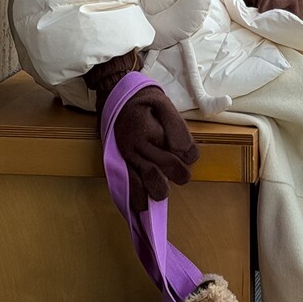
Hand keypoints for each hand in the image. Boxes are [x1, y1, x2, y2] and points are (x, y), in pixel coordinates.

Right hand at [105, 85, 198, 211]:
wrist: (112, 95)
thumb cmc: (142, 99)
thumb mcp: (162, 101)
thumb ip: (175, 124)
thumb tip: (184, 149)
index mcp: (151, 128)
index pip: (180, 148)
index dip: (190, 154)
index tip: (190, 154)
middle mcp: (138, 144)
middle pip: (165, 166)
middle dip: (179, 174)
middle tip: (183, 175)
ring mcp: (127, 155)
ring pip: (146, 180)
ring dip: (159, 189)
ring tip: (164, 190)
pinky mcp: (119, 162)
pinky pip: (127, 184)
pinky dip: (136, 198)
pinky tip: (142, 206)